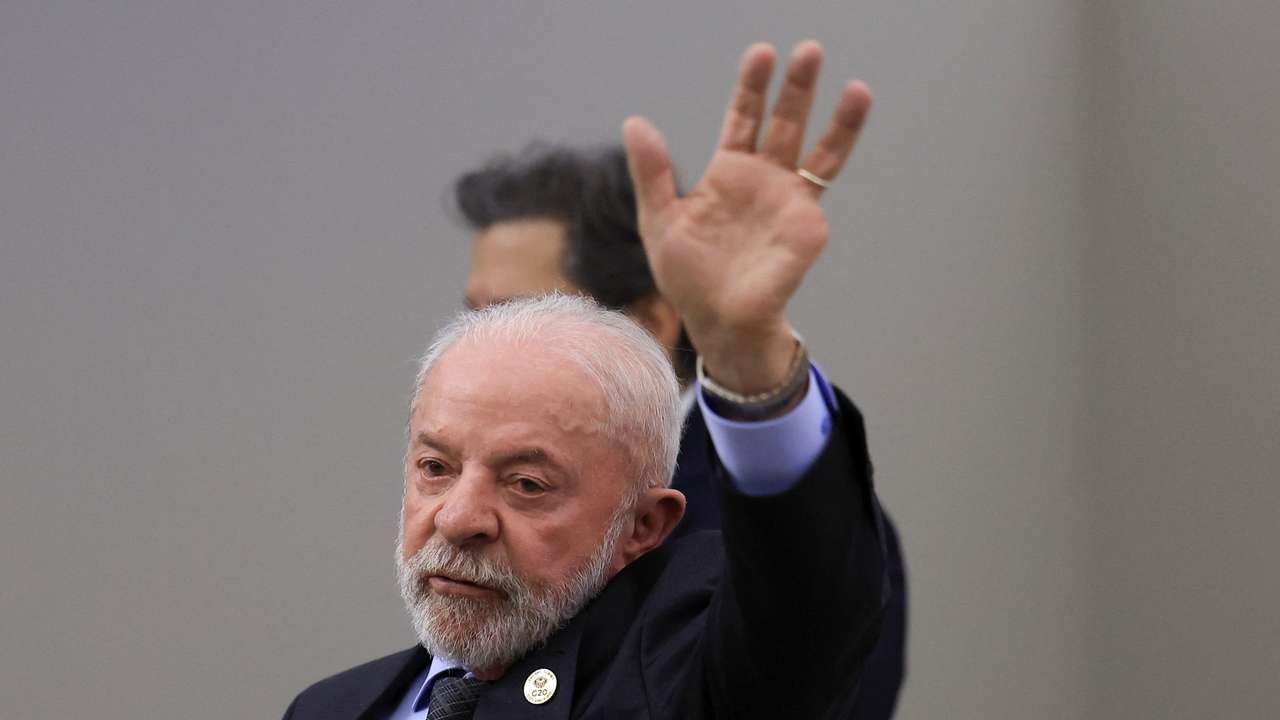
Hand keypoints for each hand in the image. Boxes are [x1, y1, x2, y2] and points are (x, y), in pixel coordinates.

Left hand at [622, 41, 870, 393]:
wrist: (717, 321)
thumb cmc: (689, 277)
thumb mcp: (660, 220)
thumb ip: (652, 172)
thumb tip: (635, 122)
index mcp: (728, 174)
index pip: (743, 119)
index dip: (752, 88)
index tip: (762, 54)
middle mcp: (764, 181)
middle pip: (784, 123)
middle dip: (796, 88)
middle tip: (809, 49)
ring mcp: (790, 201)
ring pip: (817, 149)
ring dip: (836, 118)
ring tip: (855, 85)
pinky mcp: (806, 224)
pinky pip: (824, 184)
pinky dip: (843, 151)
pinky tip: (851, 128)